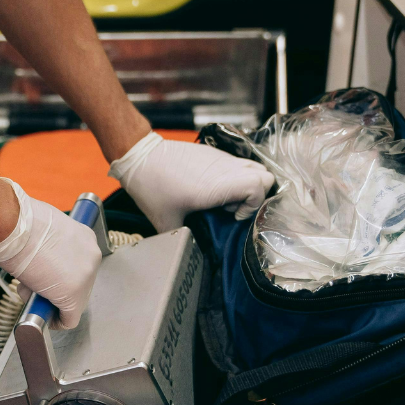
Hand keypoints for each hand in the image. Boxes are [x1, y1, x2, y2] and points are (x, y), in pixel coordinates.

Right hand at [0, 180, 100, 329]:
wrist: (14, 227)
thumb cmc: (21, 223)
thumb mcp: (44, 230)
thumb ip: (51, 247)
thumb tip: (42, 262)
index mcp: (86, 238)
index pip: (79, 265)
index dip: (60, 275)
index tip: (47, 276)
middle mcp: (92, 257)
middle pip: (79, 284)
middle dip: (56, 289)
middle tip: (35, 285)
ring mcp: (85, 277)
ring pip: (72, 301)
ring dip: (51, 301)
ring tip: (31, 290)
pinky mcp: (73, 296)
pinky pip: (69, 319)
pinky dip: (55, 321)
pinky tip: (42, 315)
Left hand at [110, 132, 274, 232]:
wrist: (140, 156)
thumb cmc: (152, 187)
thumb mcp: (167, 221)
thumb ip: (185, 237)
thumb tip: (192, 252)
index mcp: (218, 185)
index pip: (259, 187)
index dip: (253, 205)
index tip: (233, 215)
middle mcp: (225, 169)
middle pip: (265, 176)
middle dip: (256, 195)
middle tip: (231, 207)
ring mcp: (221, 158)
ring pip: (254, 167)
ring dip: (246, 185)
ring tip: (224, 197)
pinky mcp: (213, 153)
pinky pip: (238, 163)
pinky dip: (235, 177)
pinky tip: (213, 187)